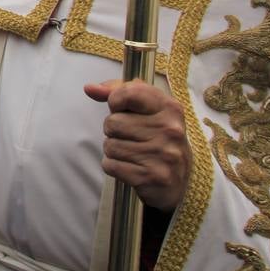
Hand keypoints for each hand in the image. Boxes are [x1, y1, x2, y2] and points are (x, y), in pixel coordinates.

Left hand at [83, 80, 188, 212]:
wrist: (179, 182)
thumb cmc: (158, 140)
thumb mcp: (149, 111)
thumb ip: (120, 92)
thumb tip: (90, 88)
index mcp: (170, 108)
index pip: (130, 92)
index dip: (115, 100)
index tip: (119, 108)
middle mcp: (170, 129)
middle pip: (112, 122)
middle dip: (113, 131)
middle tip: (130, 138)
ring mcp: (163, 154)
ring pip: (109, 145)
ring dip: (114, 151)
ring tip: (132, 153)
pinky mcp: (152, 176)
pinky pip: (110, 165)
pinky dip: (113, 167)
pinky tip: (130, 167)